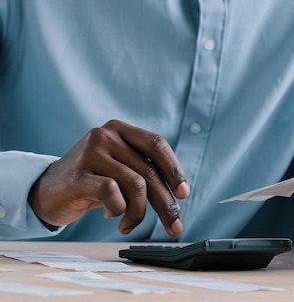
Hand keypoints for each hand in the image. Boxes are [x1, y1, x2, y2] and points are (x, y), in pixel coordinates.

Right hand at [28, 119, 188, 236]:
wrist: (47, 191)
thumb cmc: (92, 181)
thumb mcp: (120, 168)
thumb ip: (145, 172)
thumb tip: (178, 194)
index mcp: (121, 130)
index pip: (157, 144)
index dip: (174, 170)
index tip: (183, 194)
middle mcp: (106, 135)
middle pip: (149, 170)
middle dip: (165, 203)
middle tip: (174, 226)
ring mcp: (90, 153)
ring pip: (135, 185)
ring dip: (139, 213)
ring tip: (129, 224)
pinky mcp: (78, 175)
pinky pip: (113, 194)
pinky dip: (118, 210)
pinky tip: (111, 216)